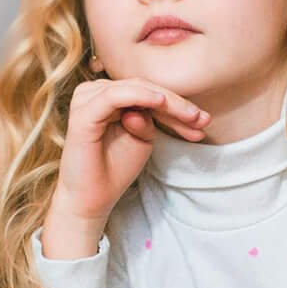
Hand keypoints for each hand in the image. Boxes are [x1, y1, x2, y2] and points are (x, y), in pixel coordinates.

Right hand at [45, 78, 210, 253]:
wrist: (91, 199)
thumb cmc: (114, 169)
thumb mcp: (142, 139)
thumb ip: (150, 117)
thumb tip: (157, 99)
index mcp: (110, 97)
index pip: (149, 92)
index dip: (178, 106)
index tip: (203, 122)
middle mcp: (96, 93)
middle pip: (145, 88)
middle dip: (177, 104)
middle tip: (202, 119)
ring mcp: (88, 100)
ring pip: (134, 88)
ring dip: (166, 101)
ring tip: (190, 116)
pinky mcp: (83, 112)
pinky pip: (115, 96)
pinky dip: (140, 96)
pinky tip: (161, 102)